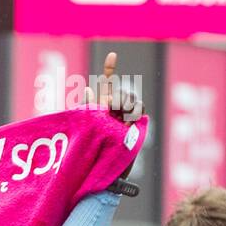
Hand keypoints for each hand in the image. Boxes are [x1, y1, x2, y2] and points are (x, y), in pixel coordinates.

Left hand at [84, 52, 143, 176]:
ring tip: (120, 118)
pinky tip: (127, 122)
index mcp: (103, 107)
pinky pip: (139, 109)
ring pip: (132, 98)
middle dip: (117, 97)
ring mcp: (127, 117)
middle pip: (122, 90)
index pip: (107, 84)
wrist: (103, 172)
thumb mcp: (86, 129)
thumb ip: (88, 109)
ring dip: (125, 105)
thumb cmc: (91, 153)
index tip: (112, 54)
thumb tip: (86, 89)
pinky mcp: (137, 124)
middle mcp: (116, 110)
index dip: (110, 68)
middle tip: (110, 107)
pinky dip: (133, 113)